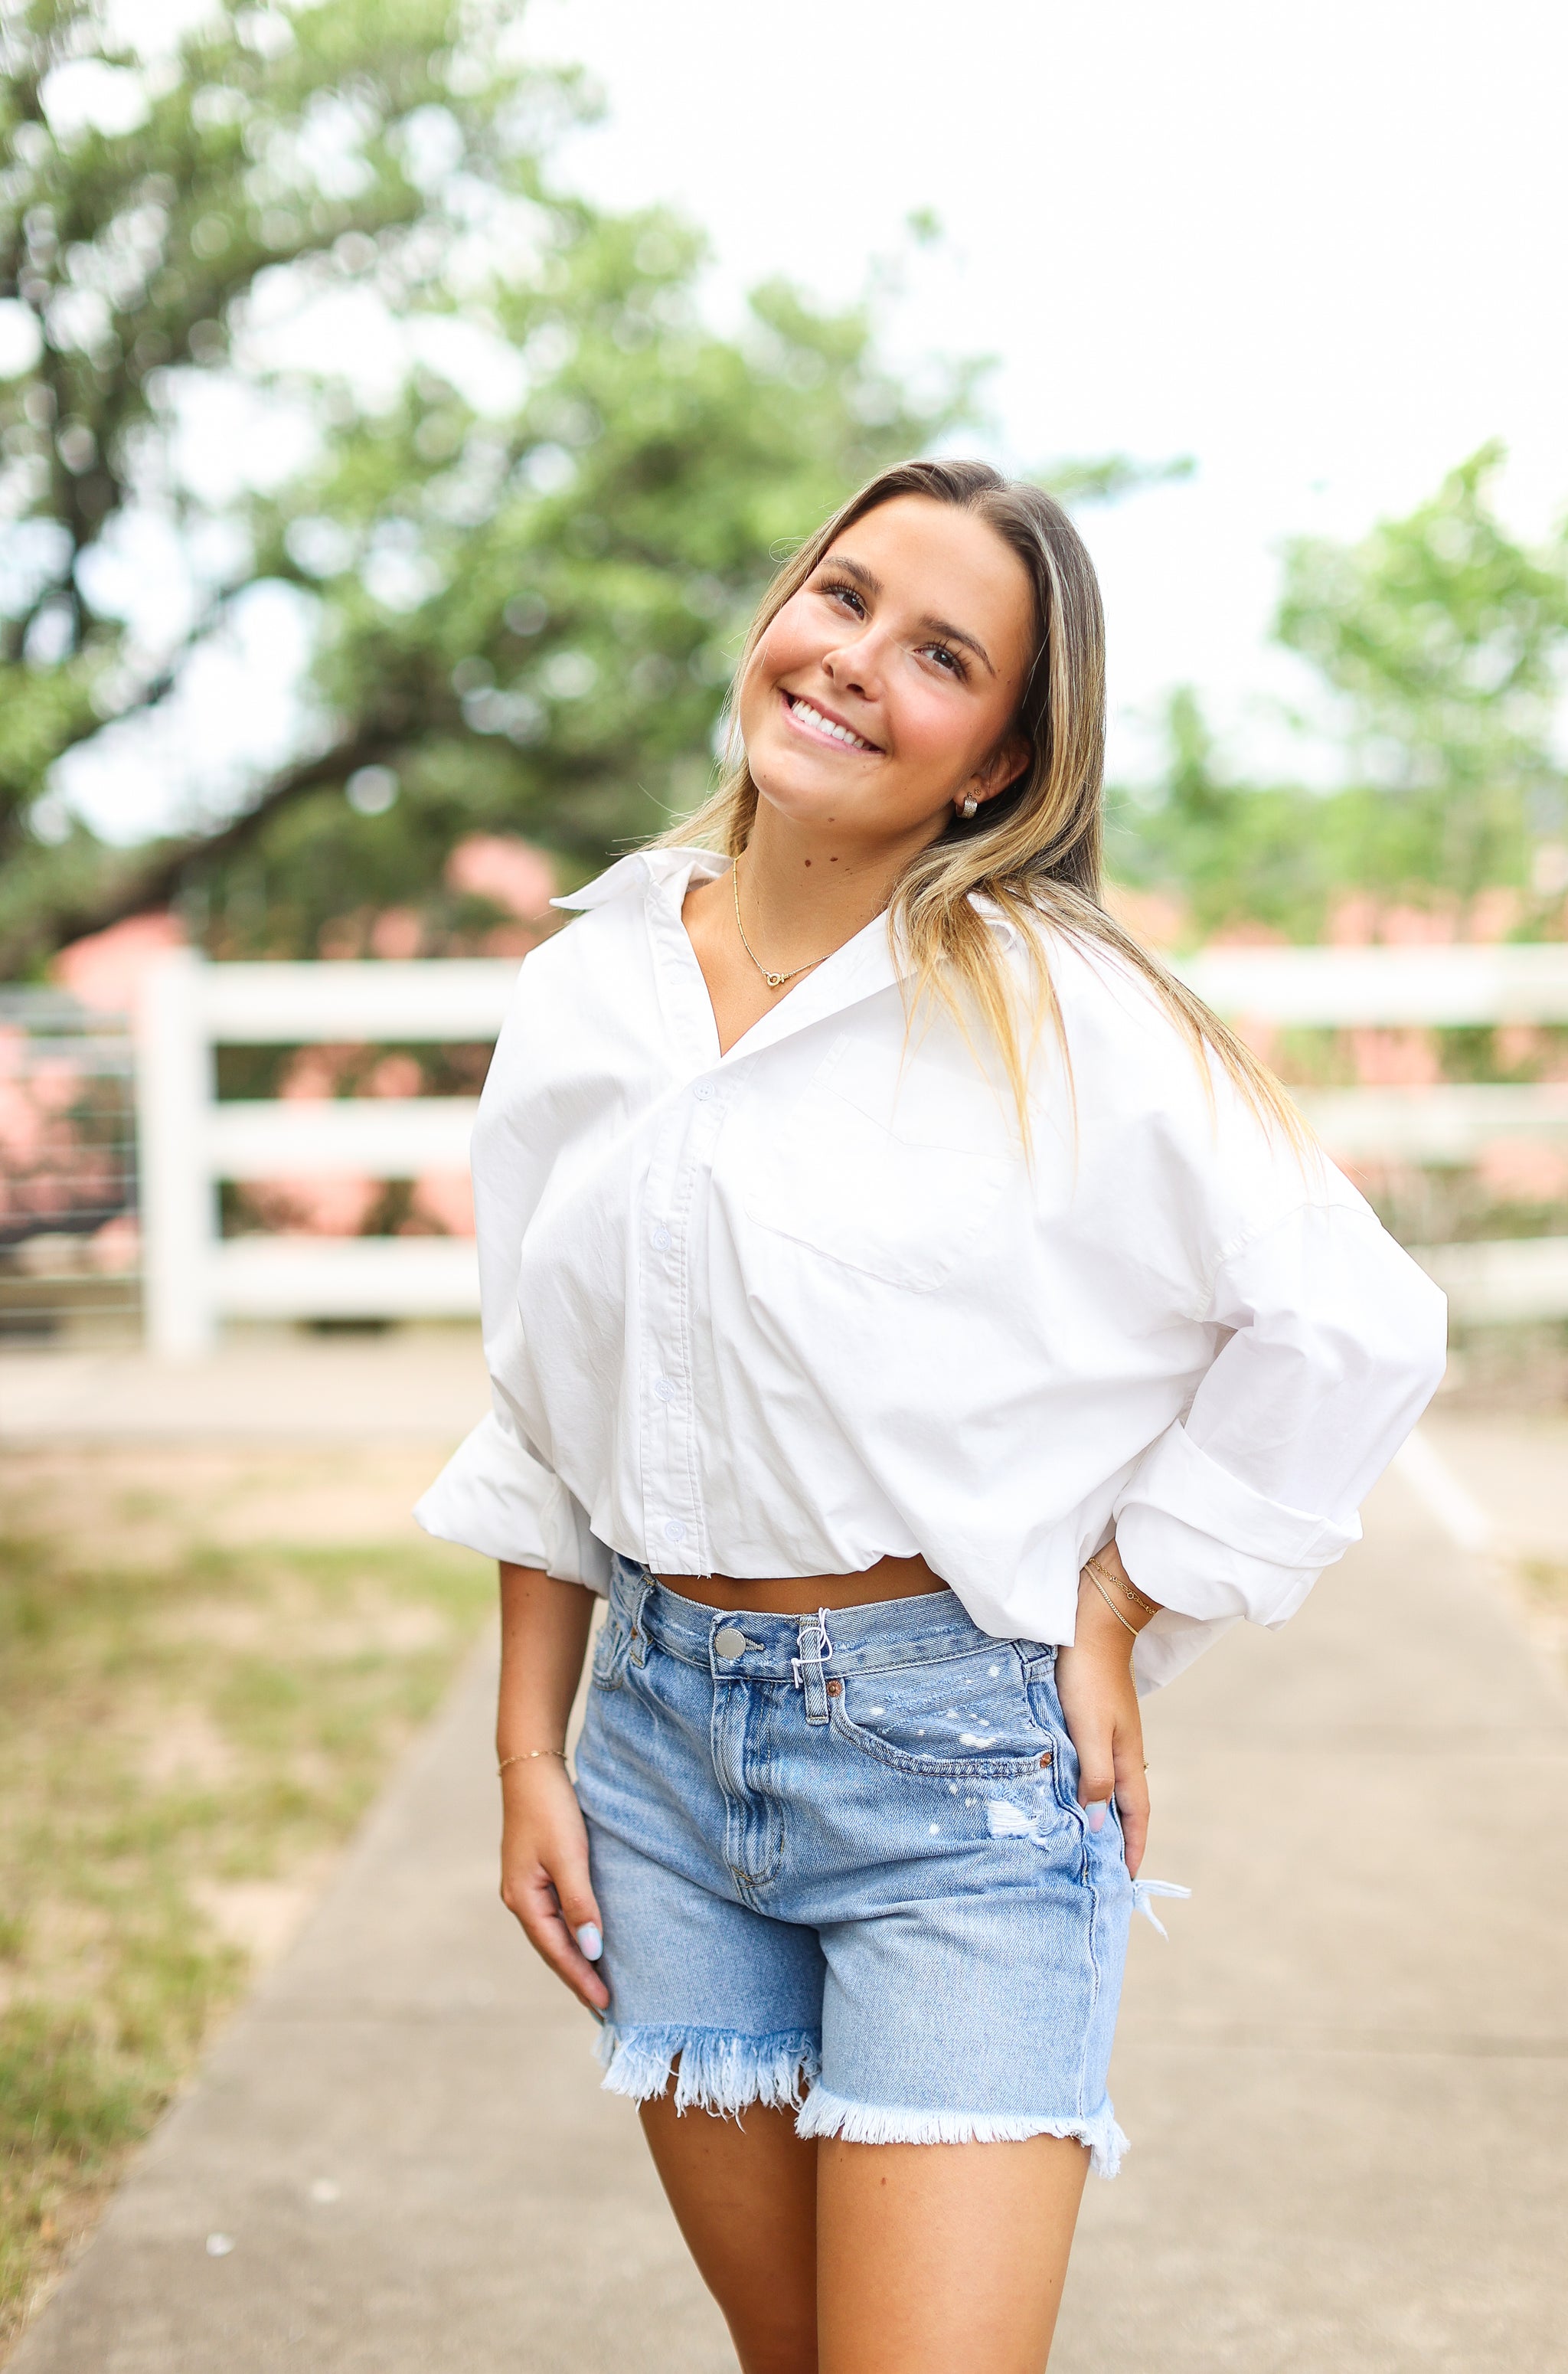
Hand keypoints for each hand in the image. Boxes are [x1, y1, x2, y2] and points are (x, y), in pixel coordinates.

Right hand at [499, 1758, 609, 2014]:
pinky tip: (587, 1940)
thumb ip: (580, 1904)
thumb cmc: (551, 1808)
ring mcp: (525, 1886)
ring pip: (553, 1934)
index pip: (557, 1952)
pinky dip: (572, 1934)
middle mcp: (519, 1898)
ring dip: (575, 1958)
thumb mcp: (569, 1856)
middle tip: (606, 2006)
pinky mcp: (536, 1873)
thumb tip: (592, 1950)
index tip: (606, 2005)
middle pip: (552, 1949)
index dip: (582, 1979)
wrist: (532, 1767)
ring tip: (599, 1982)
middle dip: (577, 1977)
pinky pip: (555, 1916)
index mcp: (523, 1899)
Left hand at [1054, 1551, 1151, 1879]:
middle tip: (1101, 1870)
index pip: (1136, 1816)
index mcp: (1128, 1759)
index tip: (1127, 1881)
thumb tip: (1097, 1823)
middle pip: (1124, 1805)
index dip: (1133, 1849)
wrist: (1091, 1622)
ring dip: (1098, 1813)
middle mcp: (1123, 1751)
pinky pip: (1092, 1765)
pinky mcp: (1093, 1719)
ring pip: (1106, 1785)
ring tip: (1079, 1839)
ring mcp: (1110, 1734)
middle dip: (1117, 1838)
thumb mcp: (1089, 1731)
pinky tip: (1065, 1789)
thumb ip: (1095, 1776)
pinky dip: (1085, 1785)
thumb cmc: (1088, 1676)